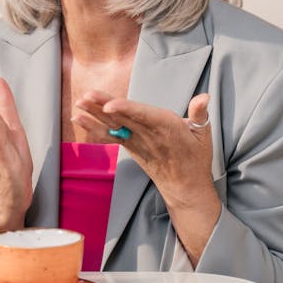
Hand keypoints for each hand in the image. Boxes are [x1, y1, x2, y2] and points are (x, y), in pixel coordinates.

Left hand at [72, 91, 220, 261]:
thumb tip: (204, 97)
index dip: (126, 109)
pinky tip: (79, 118)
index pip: (143, 116)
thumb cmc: (195, 157)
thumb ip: (200, 114)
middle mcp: (149, 135)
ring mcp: (137, 142)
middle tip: (86, 96)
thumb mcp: (203, 135)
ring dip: (94, 114)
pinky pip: (110, 135)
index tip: (109, 105)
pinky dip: (93, 127)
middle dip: (104, 107)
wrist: (185, 186)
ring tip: (79, 103)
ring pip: (114, 125)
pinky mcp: (130, 147)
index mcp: (167, 128)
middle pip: (123, 118)